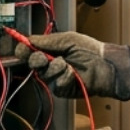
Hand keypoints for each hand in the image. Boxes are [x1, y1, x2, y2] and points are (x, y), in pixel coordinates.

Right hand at [12, 31, 129, 99]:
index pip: (29, 51)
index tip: (23, 48)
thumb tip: (29, 39)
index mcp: (50, 51)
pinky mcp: (63, 90)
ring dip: (54, 68)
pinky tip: (73, 73)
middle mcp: (50, 64)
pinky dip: (64, 77)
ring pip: (44, 75)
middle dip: (36, 59)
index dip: (24, 50)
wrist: (106, 65)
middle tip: (43, 57)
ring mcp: (56, 78)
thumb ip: (47, 41)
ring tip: (67, 63)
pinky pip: (56, 84)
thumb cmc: (91, 50)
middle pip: (32, 64)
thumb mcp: (68, 39)